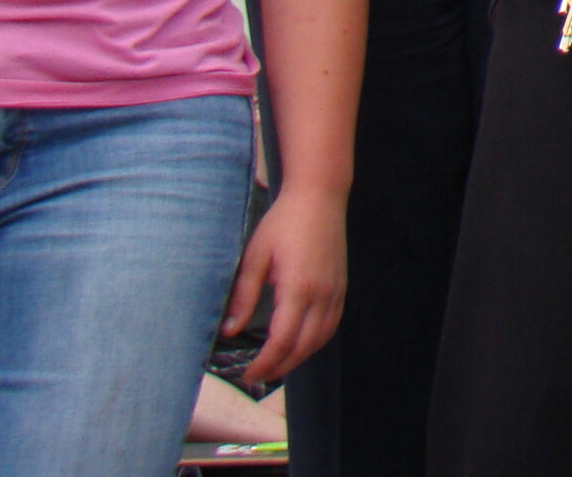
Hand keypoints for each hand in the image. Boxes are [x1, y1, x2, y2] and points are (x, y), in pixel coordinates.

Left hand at [222, 183, 346, 385]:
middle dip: (280, 367)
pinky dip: (316, 342)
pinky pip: (332, 325)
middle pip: (303, 347)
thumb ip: (244, 295)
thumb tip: (230, 329)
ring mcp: (336, 291)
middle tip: (257, 376)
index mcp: (298, 288)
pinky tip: (301, 344)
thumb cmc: (284, 222)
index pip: (282, 341)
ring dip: (299, 358)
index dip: (264, 363)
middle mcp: (322, 295)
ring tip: (276, 365)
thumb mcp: (256, 255)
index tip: (247, 374)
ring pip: (320, 339)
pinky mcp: (341, 287)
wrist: (319, 196)